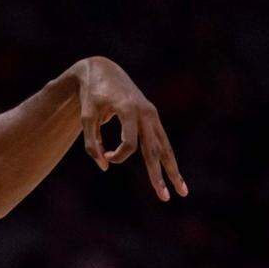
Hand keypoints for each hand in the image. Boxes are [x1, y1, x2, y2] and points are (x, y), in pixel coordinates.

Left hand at [75, 56, 186, 200]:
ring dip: (172, 170)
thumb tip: (104, 167)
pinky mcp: (152, 116)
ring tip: (182, 191)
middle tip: (165, 197)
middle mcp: (146, 112)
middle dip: (159, 175)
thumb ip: (92, 144)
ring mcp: (152, 114)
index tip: (104, 155)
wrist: (102, 70)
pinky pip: (161, 141)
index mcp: (129, 110)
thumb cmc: (91, 96)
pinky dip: (167, 157)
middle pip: (155, 150)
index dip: (117, 156)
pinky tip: (174, 174)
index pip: (130, 144)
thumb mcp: (86, 119)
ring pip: (164, 147)